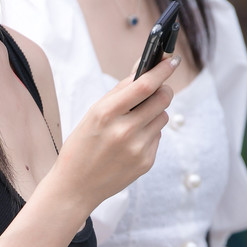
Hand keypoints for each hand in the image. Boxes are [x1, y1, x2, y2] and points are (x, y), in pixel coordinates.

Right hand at [55, 58, 175, 213]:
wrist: (75, 187)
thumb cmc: (82, 145)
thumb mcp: (93, 114)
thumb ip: (121, 91)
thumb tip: (146, 66)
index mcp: (105, 114)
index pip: (144, 85)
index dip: (161, 70)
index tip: (171, 60)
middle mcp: (123, 131)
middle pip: (162, 98)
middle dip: (163, 89)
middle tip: (159, 89)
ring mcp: (137, 149)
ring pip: (162, 117)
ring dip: (154, 113)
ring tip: (134, 123)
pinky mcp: (145, 163)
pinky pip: (157, 136)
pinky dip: (148, 134)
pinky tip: (130, 143)